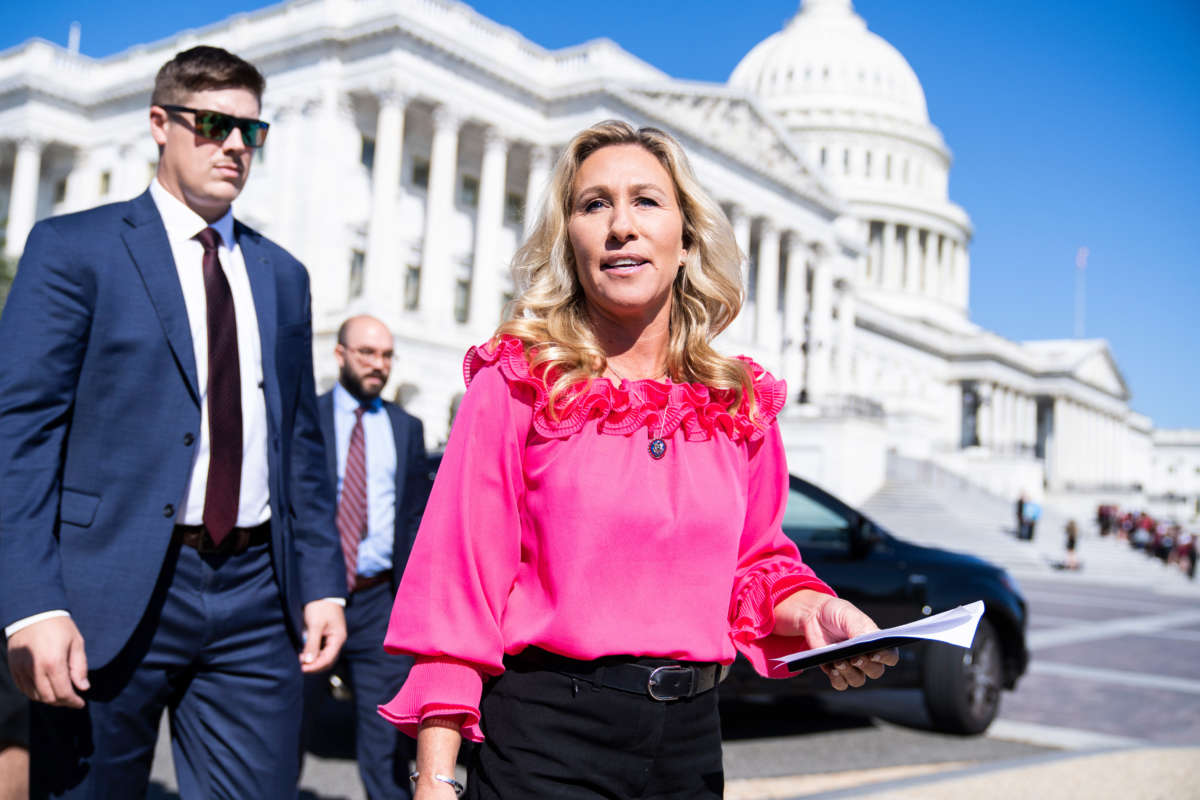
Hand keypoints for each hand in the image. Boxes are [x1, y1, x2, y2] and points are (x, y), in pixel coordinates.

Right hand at [7, 616, 88, 706]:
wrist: (33, 612)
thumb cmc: (59, 626)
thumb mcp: (76, 643)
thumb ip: (79, 667)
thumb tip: (83, 688)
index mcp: (54, 662)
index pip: (63, 692)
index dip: (73, 702)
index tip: (81, 704)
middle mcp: (35, 669)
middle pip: (48, 698)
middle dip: (62, 702)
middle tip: (72, 699)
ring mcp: (22, 669)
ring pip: (35, 696)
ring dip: (49, 699)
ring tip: (61, 694)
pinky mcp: (14, 667)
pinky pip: (23, 688)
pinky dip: (35, 693)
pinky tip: (46, 688)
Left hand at [299, 600, 345, 672]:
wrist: (322, 592)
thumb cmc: (320, 607)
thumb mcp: (315, 625)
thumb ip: (312, 643)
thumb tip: (308, 661)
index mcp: (338, 638)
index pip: (328, 659)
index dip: (315, 666)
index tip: (302, 668)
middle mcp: (337, 641)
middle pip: (327, 660)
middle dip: (314, 665)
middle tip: (300, 667)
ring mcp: (332, 639)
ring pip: (324, 656)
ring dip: (313, 661)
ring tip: (300, 660)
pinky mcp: (326, 636)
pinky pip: (321, 650)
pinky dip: (313, 654)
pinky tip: (303, 653)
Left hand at [774, 590, 898, 690]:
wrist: (813, 616)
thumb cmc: (836, 613)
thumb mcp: (847, 614)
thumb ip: (858, 627)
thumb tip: (867, 641)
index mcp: (876, 642)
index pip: (890, 656)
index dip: (886, 657)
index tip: (874, 654)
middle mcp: (867, 657)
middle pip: (875, 671)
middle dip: (865, 666)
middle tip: (854, 658)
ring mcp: (851, 666)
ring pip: (858, 680)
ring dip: (849, 673)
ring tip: (838, 661)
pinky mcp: (836, 671)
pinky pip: (841, 684)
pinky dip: (837, 679)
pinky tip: (831, 669)